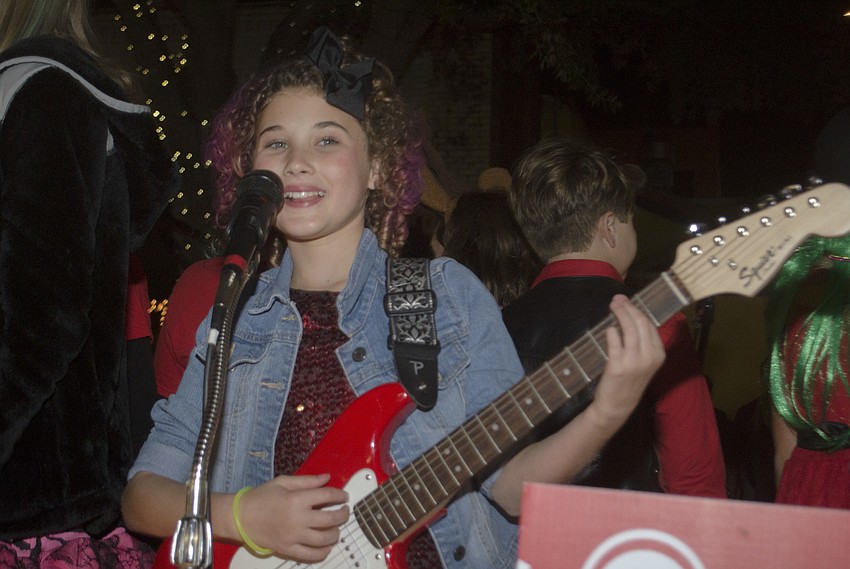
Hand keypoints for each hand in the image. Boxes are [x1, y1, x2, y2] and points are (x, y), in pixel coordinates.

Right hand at [236, 473, 348, 562]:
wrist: (241, 517)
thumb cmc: (261, 497)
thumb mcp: (283, 482)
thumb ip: (306, 480)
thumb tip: (326, 478)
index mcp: (296, 499)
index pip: (326, 496)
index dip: (339, 495)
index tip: (344, 496)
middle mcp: (297, 519)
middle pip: (330, 519)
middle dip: (343, 515)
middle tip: (345, 511)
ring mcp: (293, 536)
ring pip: (324, 539)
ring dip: (335, 534)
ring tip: (337, 529)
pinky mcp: (288, 549)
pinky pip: (310, 555)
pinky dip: (322, 552)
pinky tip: (326, 547)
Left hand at [591, 294, 664, 425]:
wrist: (617, 405)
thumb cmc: (629, 381)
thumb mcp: (644, 362)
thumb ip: (641, 342)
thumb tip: (631, 316)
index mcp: (658, 354)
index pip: (649, 326)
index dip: (638, 311)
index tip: (628, 302)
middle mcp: (649, 357)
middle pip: (640, 324)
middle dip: (629, 308)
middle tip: (617, 299)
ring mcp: (634, 362)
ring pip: (629, 330)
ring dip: (620, 313)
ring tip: (612, 305)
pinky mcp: (618, 366)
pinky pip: (615, 342)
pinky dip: (611, 332)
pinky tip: (608, 328)